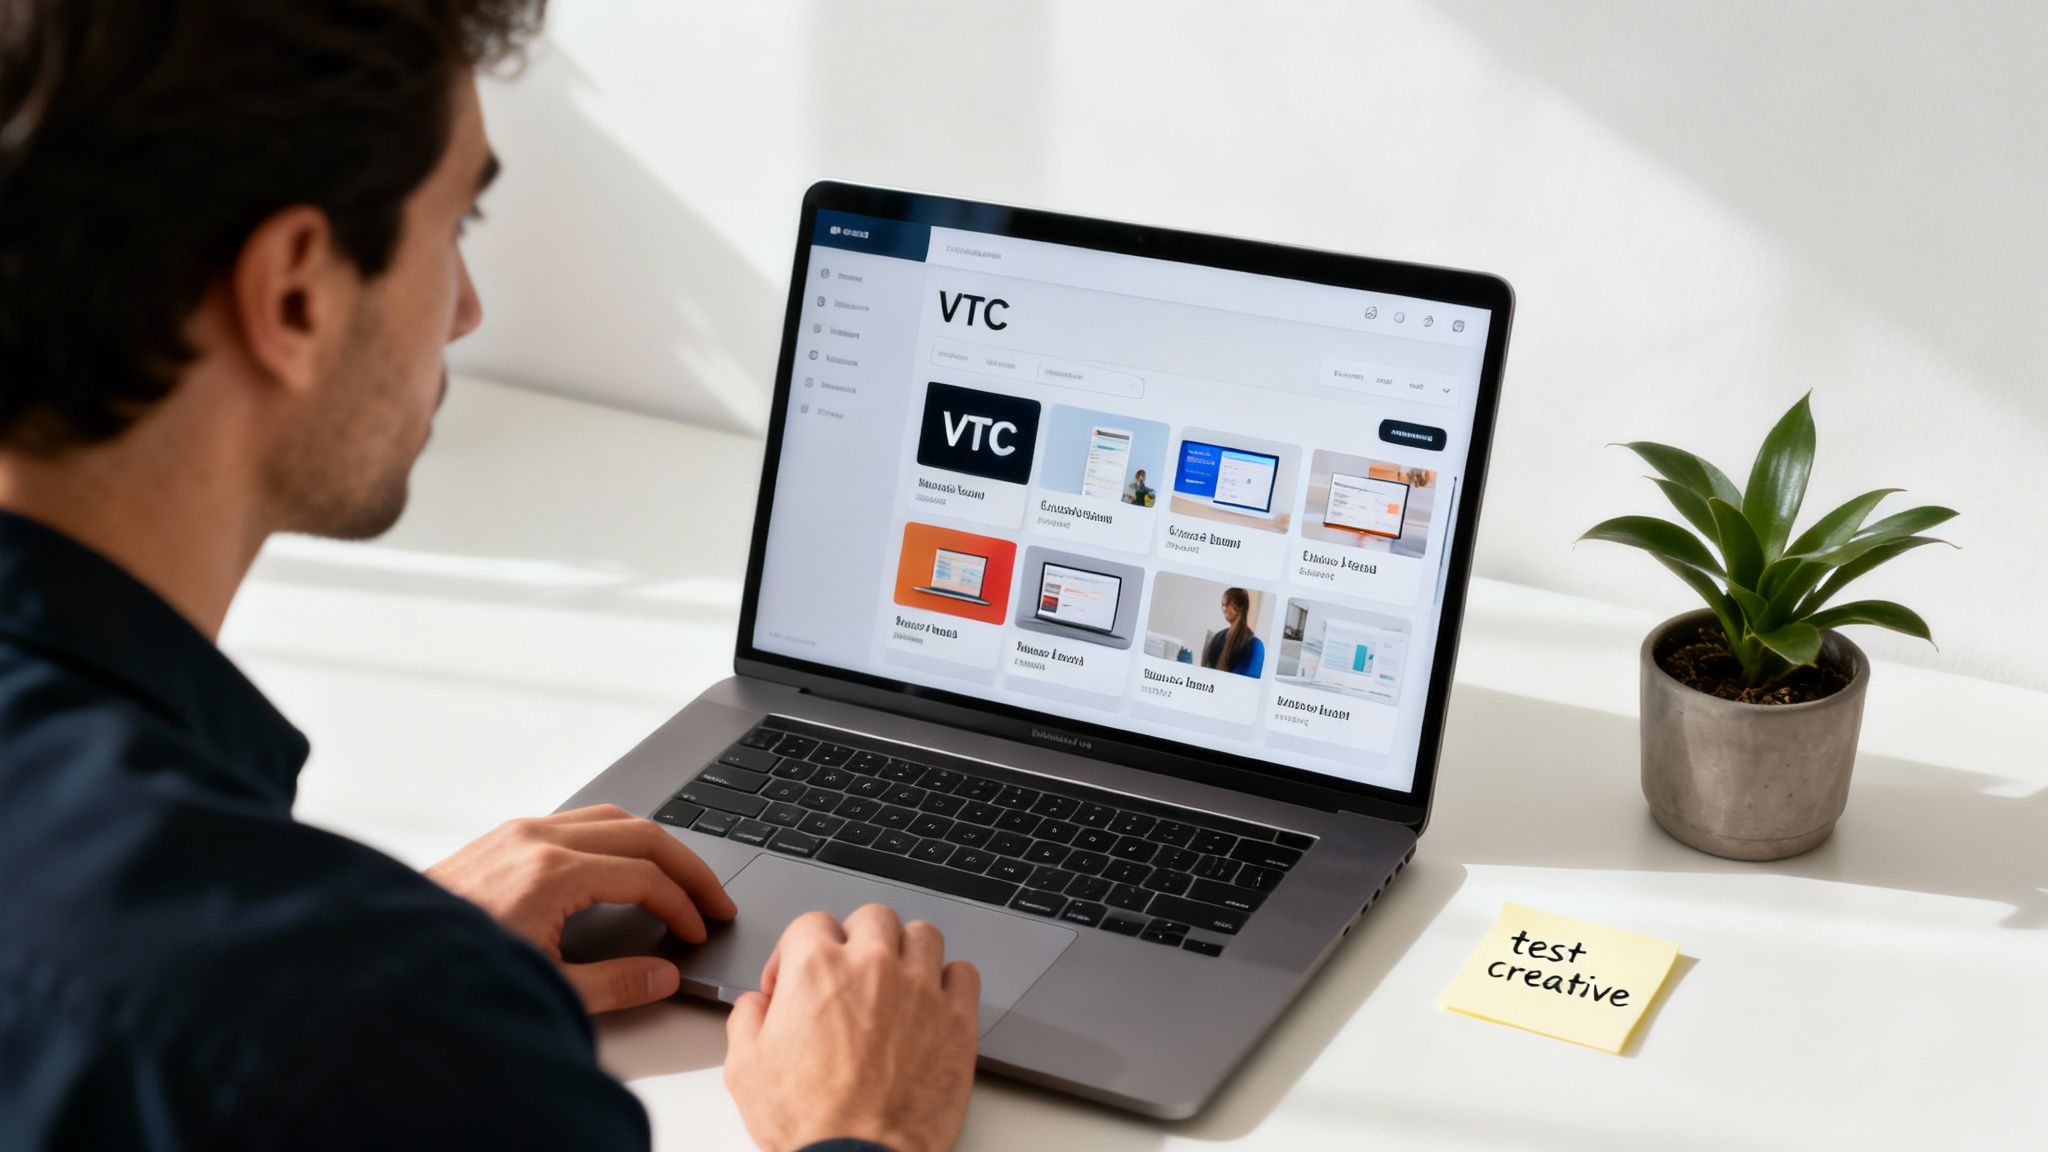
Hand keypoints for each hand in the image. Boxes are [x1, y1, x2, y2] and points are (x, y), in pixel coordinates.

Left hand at [426, 804, 736, 1012]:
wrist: (382, 952)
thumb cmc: (452, 970)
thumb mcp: (543, 987)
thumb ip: (614, 983)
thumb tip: (664, 974)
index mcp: (551, 873)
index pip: (644, 877)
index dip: (682, 906)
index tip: (698, 932)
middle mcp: (537, 839)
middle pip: (642, 834)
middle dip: (687, 867)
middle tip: (714, 899)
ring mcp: (519, 831)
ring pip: (612, 817)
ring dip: (655, 845)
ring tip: (680, 878)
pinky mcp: (504, 836)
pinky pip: (579, 821)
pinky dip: (617, 838)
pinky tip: (624, 866)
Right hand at [726, 905, 979, 1151]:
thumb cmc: (809, 1123)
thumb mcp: (746, 1070)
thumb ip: (747, 1020)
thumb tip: (755, 1006)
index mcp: (817, 969)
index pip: (812, 923)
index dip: (797, 951)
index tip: (796, 979)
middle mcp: (873, 966)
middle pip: (873, 917)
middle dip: (856, 939)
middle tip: (849, 974)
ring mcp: (920, 989)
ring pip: (923, 934)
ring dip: (907, 950)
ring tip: (895, 980)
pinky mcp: (957, 1019)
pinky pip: (964, 972)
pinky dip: (950, 981)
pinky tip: (934, 1001)